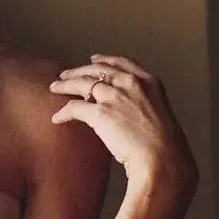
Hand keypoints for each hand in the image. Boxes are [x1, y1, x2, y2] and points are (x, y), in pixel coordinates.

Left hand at [48, 53, 197, 200]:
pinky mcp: (100, 113)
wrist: (162, 159)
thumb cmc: (164, 148)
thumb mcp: (159, 116)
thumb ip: (144, 108)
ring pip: (82, 83)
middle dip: (79, 71)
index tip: (94, 60)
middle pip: (98, 70)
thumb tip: (131, 116)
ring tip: (54, 88)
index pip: (122, 64)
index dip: (105, 61)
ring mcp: (115, 96)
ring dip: (66, 85)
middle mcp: (131, 84)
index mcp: (149, 82)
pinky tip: (57, 118)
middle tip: (66, 74)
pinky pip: (75, 107)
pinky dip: (63, 112)